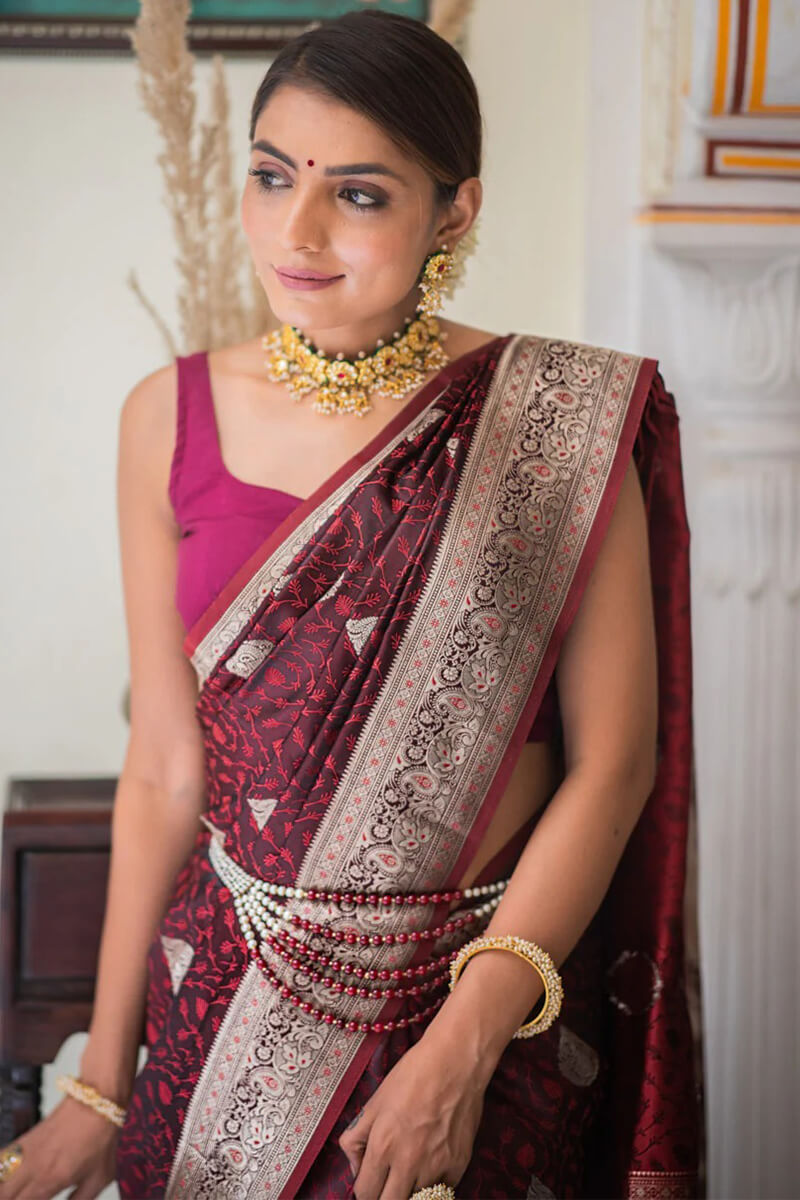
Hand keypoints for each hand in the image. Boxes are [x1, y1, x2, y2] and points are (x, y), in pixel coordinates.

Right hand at [0, 1096, 117, 1199]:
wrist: (97, 1101)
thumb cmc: (102, 1139)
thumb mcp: (98, 1178)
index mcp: (49, 1181)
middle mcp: (31, 1168)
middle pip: (4, 1195)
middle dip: (11, 1199)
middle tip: (25, 1197)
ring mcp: (24, 1153)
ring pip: (0, 1180)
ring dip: (5, 1190)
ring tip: (16, 1192)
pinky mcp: (23, 1141)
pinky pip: (1, 1159)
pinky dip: (2, 1173)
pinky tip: (9, 1180)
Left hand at [338, 1033, 485, 1199]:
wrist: (455, 1061)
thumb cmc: (413, 1074)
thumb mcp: (375, 1101)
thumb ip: (357, 1138)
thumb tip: (355, 1167)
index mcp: (383, 1145)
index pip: (365, 1193)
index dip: (364, 1191)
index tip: (369, 1183)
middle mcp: (409, 1161)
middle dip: (383, 1197)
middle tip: (386, 1184)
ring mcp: (436, 1166)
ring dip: (409, 1191)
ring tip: (409, 1173)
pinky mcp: (459, 1165)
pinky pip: (442, 1191)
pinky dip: (434, 1186)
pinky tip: (430, 1165)